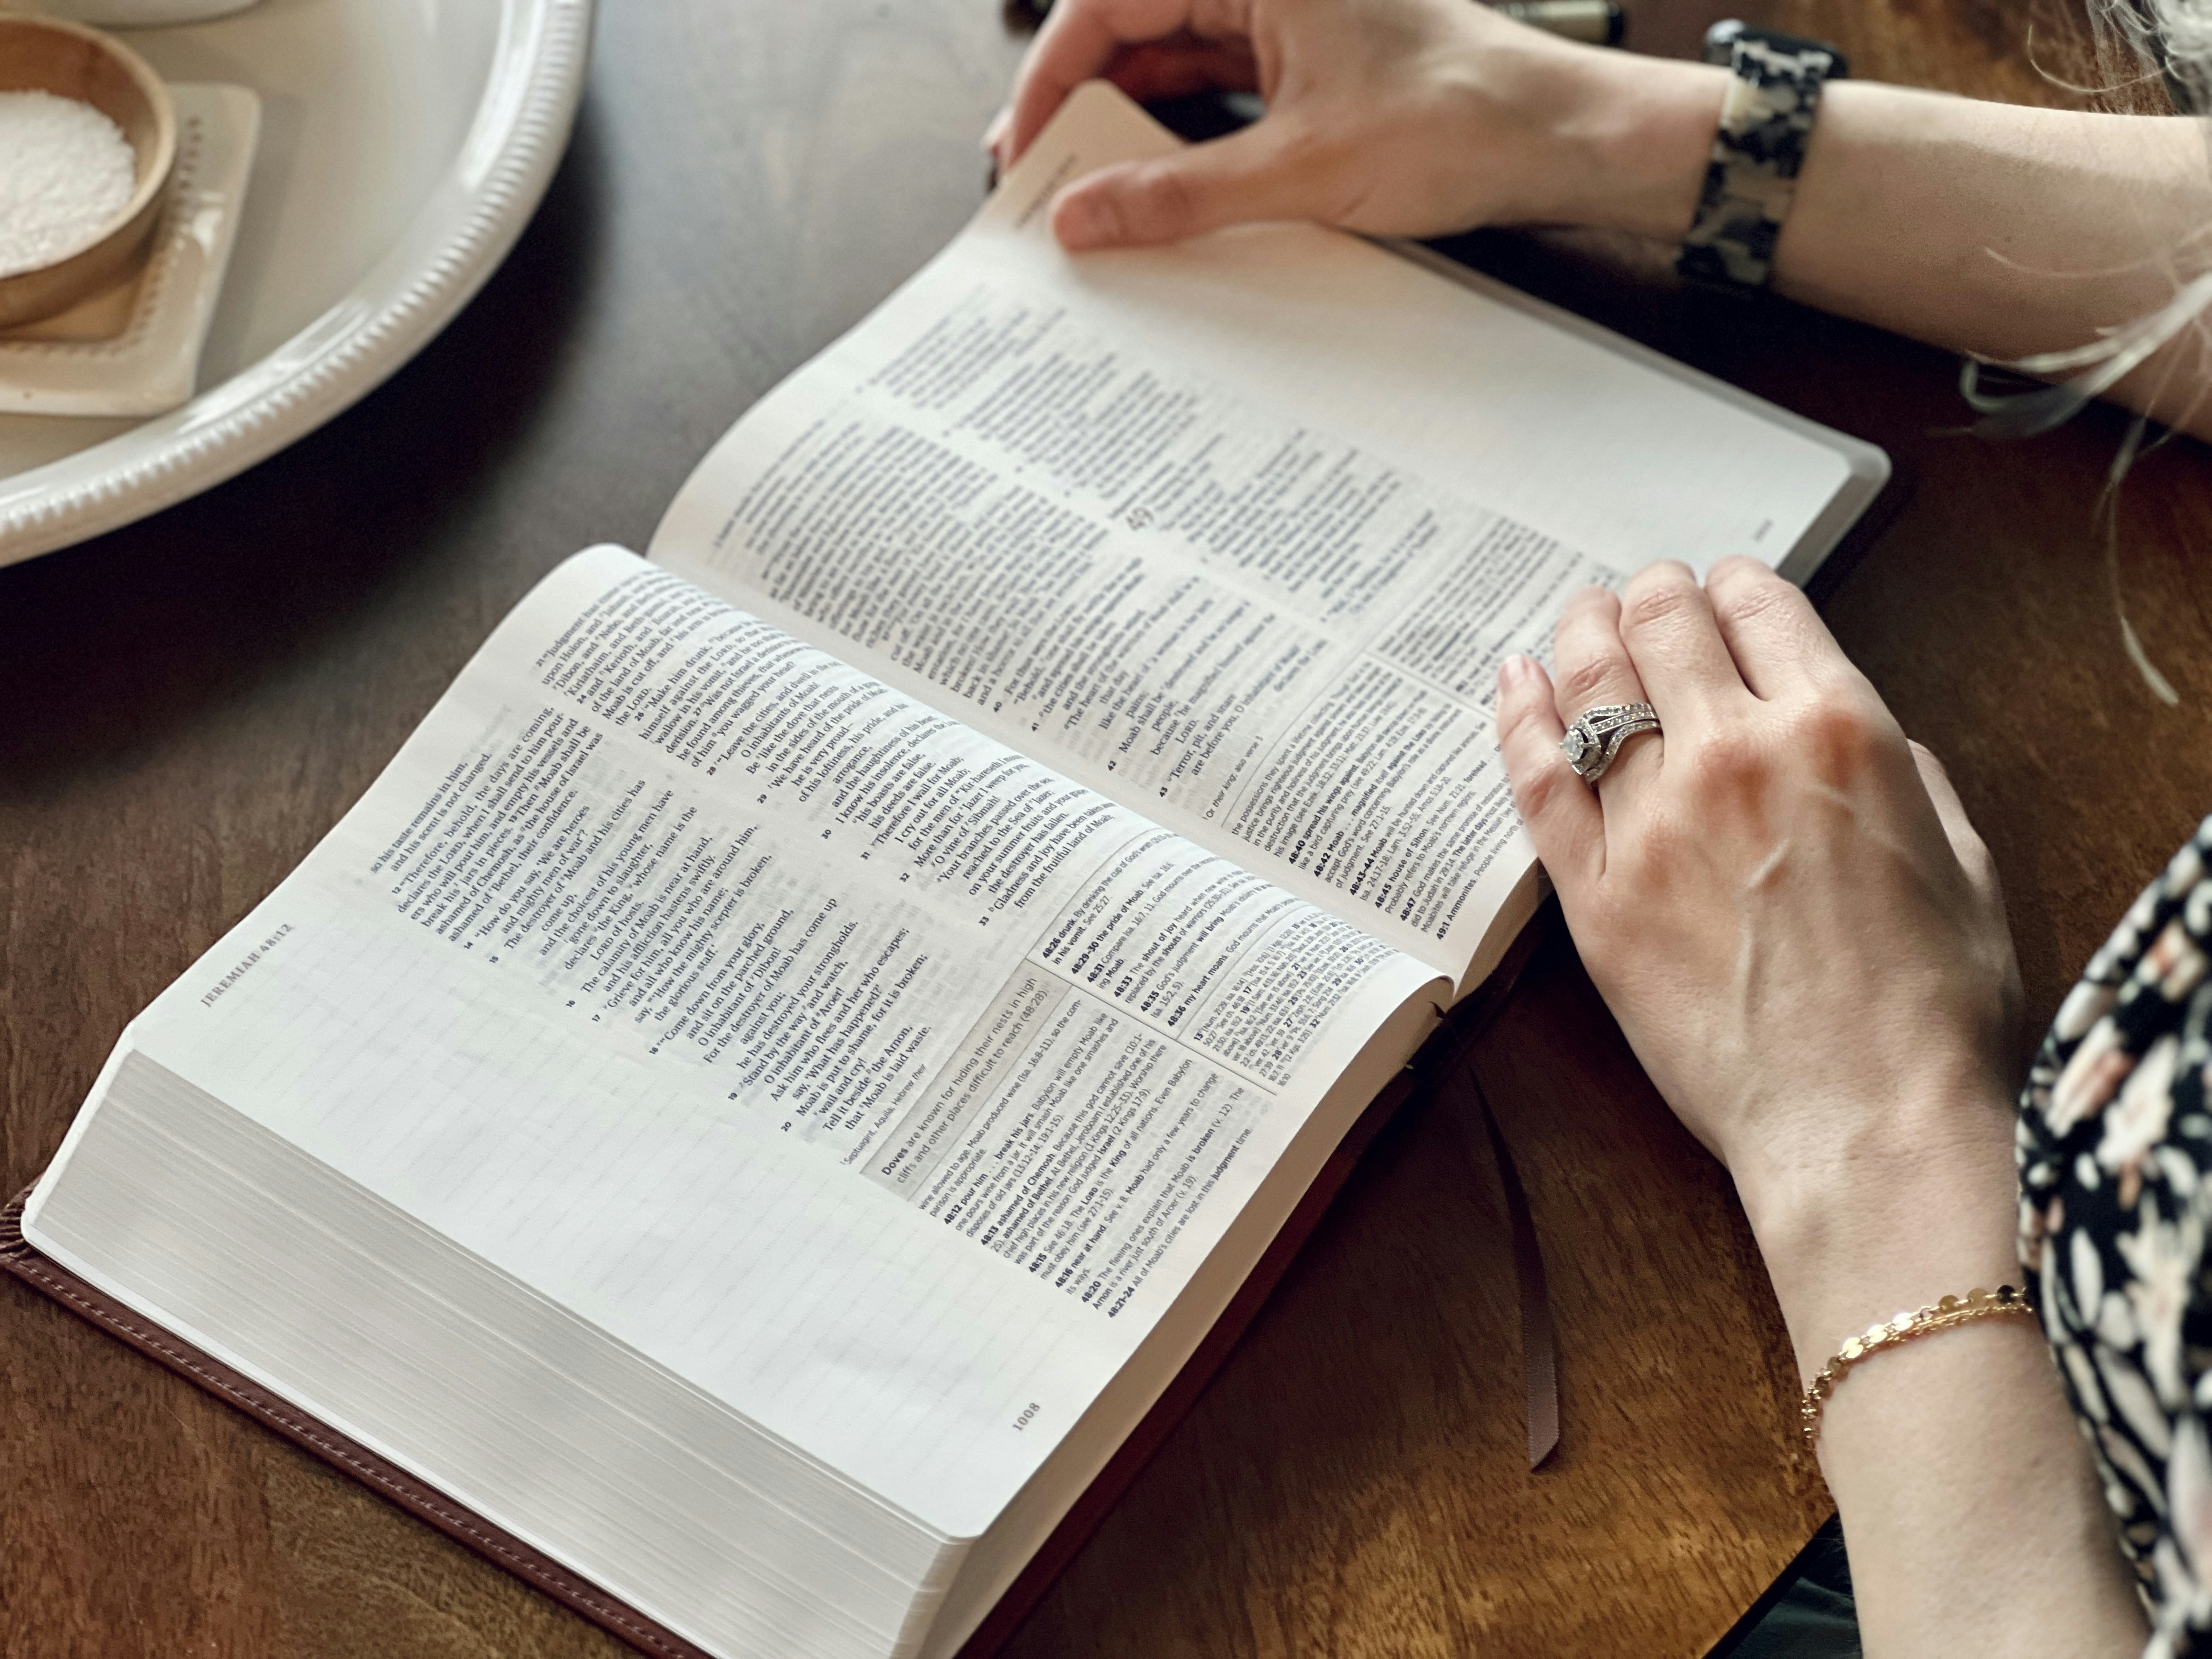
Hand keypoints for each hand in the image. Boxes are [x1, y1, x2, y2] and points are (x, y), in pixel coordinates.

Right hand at [992, 0, 1725, 250]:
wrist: (1562, 142)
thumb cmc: (1461, 122)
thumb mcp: (1300, 169)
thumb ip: (1178, 194)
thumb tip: (1080, 220)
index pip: (1110, 5)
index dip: (1051, 79)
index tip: (1018, 150)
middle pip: (1132, 32)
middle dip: (1079, 107)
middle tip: (1037, 186)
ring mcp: (1287, 23)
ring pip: (1171, 67)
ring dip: (1126, 131)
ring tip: (1083, 201)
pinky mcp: (1307, 69)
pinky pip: (1215, 97)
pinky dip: (1177, 143)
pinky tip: (1149, 195)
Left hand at [1495, 560, 2023, 1359]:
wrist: (1867, 1121)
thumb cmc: (1933, 1008)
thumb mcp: (1961, 858)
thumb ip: (1904, 774)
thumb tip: (1861, 738)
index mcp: (1839, 729)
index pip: (1762, 606)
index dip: (1734, 587)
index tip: (1721, 593)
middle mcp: (1735, 754)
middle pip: (1664, 625)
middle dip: (1652, 597)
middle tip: (1642, 599)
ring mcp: (1653, 822)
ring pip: (1592, 684)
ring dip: (1584, 634)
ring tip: (1581, 618)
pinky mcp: (1594, 894)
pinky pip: (1537, 779)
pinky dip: (1519, 717)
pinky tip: (1514, 680)